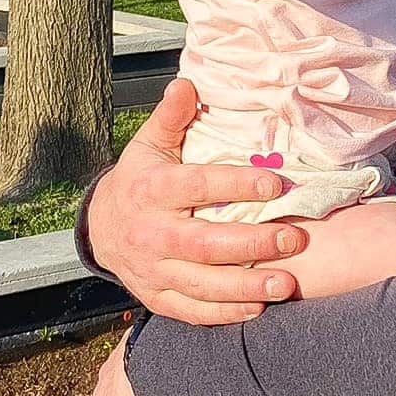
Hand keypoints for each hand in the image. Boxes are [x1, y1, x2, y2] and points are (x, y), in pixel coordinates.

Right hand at [83, 78, 307, 323]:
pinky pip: (191, 310)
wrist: (101, 228)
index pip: (196, 187)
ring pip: (201, 283)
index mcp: (151, 190)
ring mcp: (152, 269)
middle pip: (203, 243)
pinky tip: (258, 308)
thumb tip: (187, 83)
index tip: (275, 185)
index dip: (235, 186)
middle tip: (294, 239)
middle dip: (251, 244)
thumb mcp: (149, 144)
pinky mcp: (156, 296)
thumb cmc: (140, 179)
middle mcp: (150, 233)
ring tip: (287, 283)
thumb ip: (171, 117)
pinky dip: (224, 313)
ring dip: (246, 287)